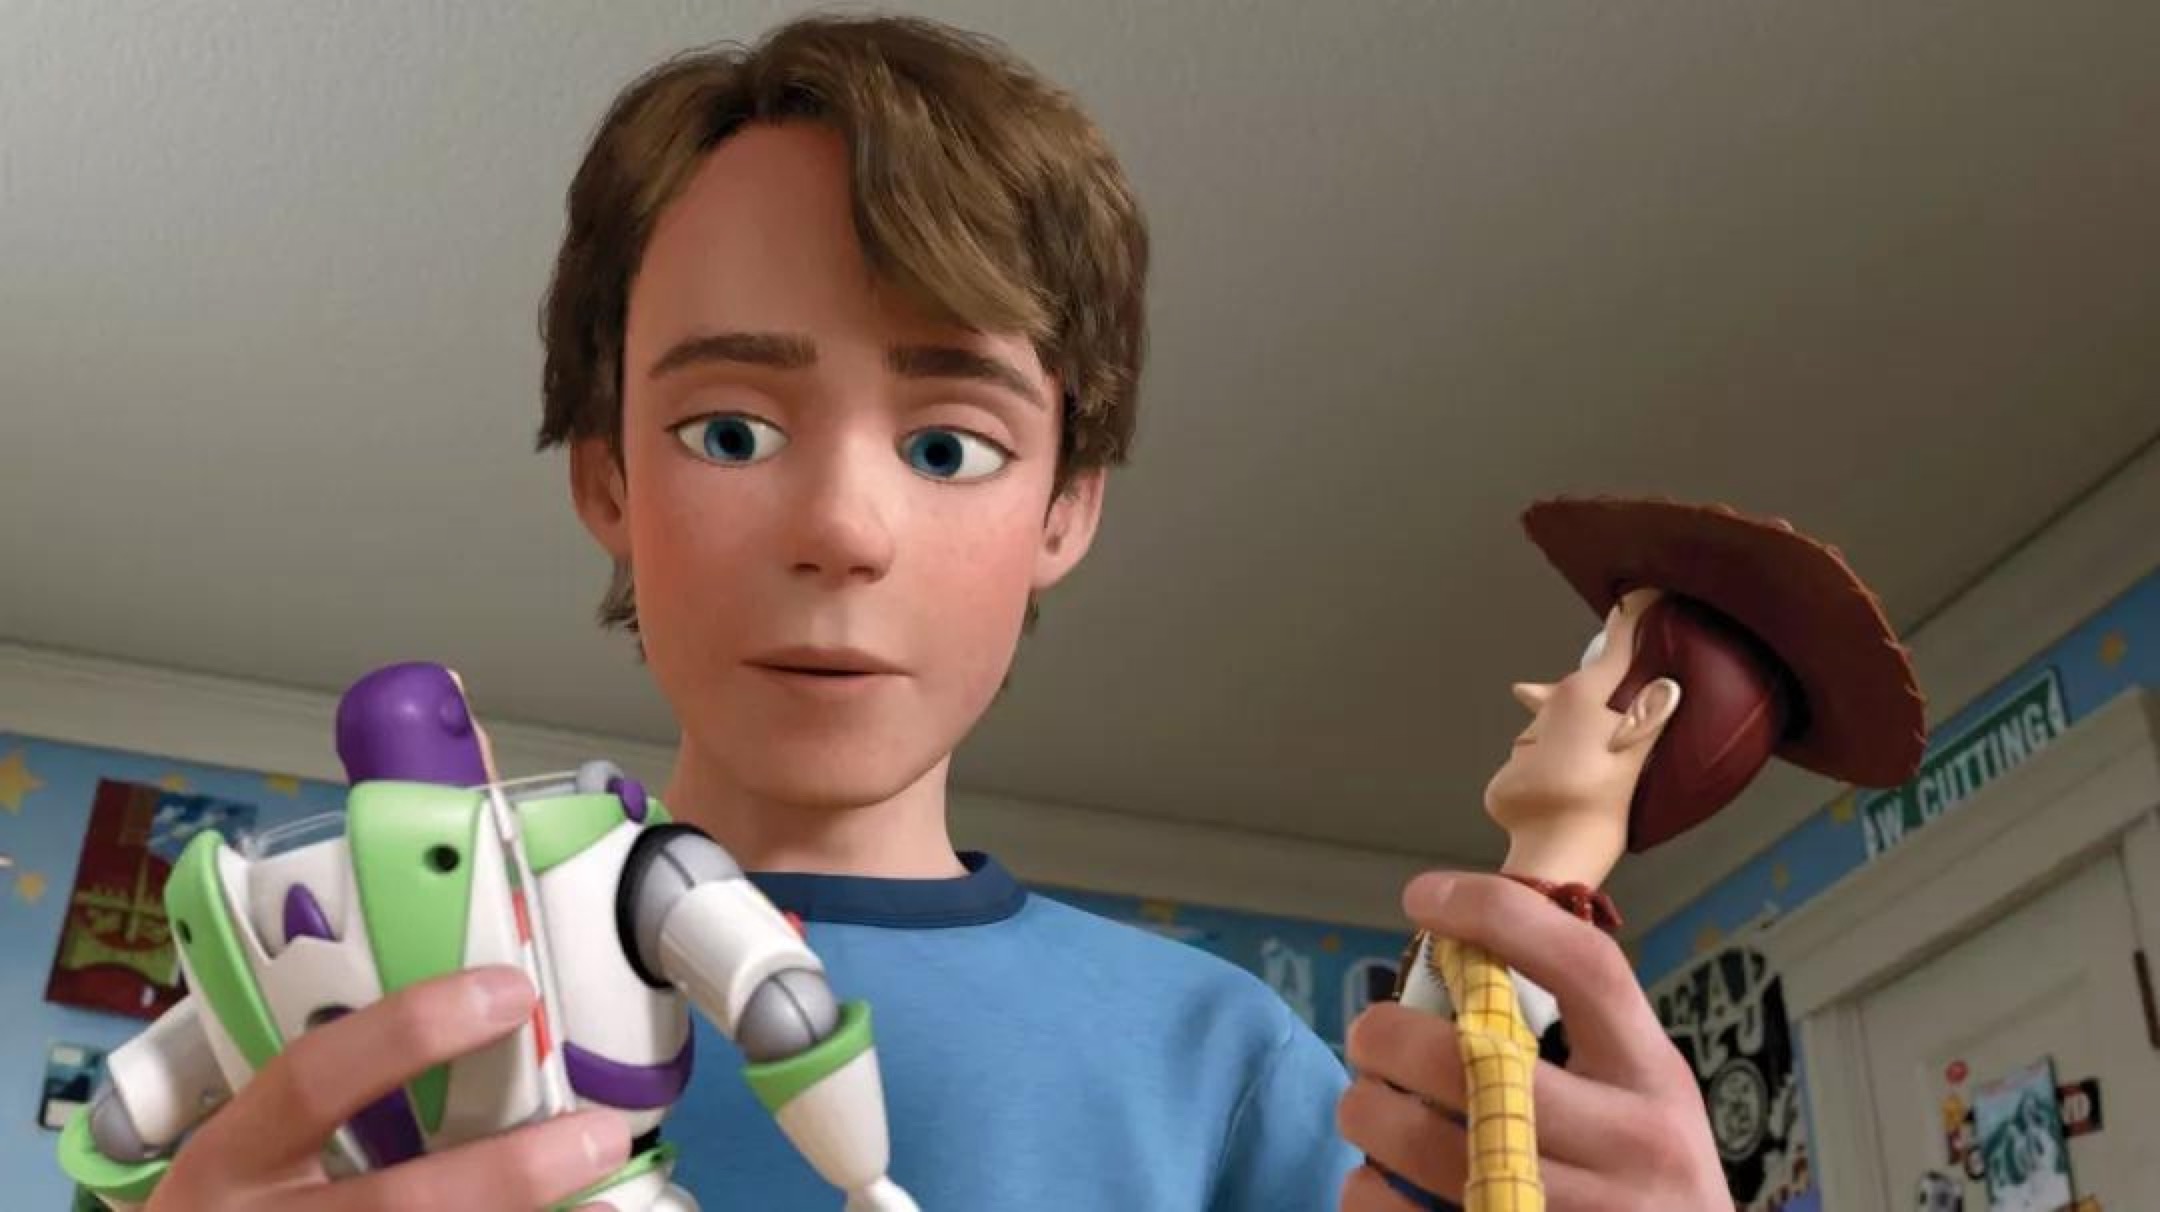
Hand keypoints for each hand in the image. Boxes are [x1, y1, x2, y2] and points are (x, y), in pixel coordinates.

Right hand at [146, 966, 629, 1211]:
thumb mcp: (251, 1163)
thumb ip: (331, 1112)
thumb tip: (483, 1031)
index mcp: (227, 1164)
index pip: (314, 1077)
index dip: (411, 1030)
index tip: (511, 992)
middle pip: (400, 1204)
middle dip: (511, 1172)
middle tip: (600, 1134)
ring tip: (609, 1210)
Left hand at [1336, 872, 1725, 1210]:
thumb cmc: (1647, 1178)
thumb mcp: (1643, 1097)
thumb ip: (1577, 1038)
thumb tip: (1453, 960)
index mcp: (1652, 1075)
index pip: (1583, 967)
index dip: (1497, 915)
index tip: (1424, 897)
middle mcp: (1632, 1143)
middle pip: (1476, 1061)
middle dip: (1389, 1037)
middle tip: (1368, 1036)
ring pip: (1431, 1148)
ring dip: (1369, 1115)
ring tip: (1366, 1107)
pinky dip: (1371, 1194)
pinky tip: (1377, 1182)